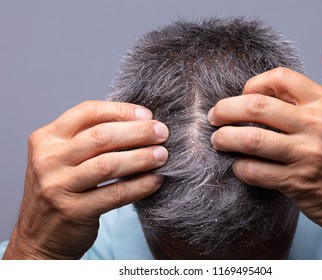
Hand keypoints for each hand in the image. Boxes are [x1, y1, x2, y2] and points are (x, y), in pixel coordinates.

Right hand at [3, 101, 168, 258]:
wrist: (39, 236)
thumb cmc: (61, 189)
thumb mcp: (63, 157)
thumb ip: (89, 139)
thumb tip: (138, 122)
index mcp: (46, 138)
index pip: (88, 112)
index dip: (121, 110)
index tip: (147, 114)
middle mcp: (48, 160)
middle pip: (101, 136)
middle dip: (138, 132)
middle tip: (162, 133)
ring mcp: (57, 187)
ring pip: (109, 164)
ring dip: (142, 157)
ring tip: (163, 155)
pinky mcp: (73, 211)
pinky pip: (115, 194)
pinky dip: (140, 185)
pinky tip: (156, 180)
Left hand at [208, 46, 321, 258]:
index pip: (280, 79)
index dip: (254, 84)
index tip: (244, 95)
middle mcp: (317, 126)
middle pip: (257, 106)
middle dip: (226, 109)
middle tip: (214, 116)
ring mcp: (306, 155)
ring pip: (251, 139)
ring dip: (225, 138)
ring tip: (218, 140)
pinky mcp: (296, 183)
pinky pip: (256, 172)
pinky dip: (240, 168)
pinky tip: (238, 166)